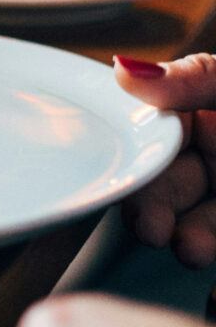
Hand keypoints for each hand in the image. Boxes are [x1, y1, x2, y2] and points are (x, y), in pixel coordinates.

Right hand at [114, 54, 215, 266]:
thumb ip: (192, 79)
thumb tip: (124, 69)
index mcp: (199, 109)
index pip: (148, 133)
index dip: (132, 160)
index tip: (120, 180)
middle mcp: (210, 150)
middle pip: (163, 183)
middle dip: (154, 208)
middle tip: (150, 228)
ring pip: (190, 219)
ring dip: (184, 236)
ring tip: (188, 248)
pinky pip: (212, 240)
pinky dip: (202, 248)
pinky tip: (199, 257)